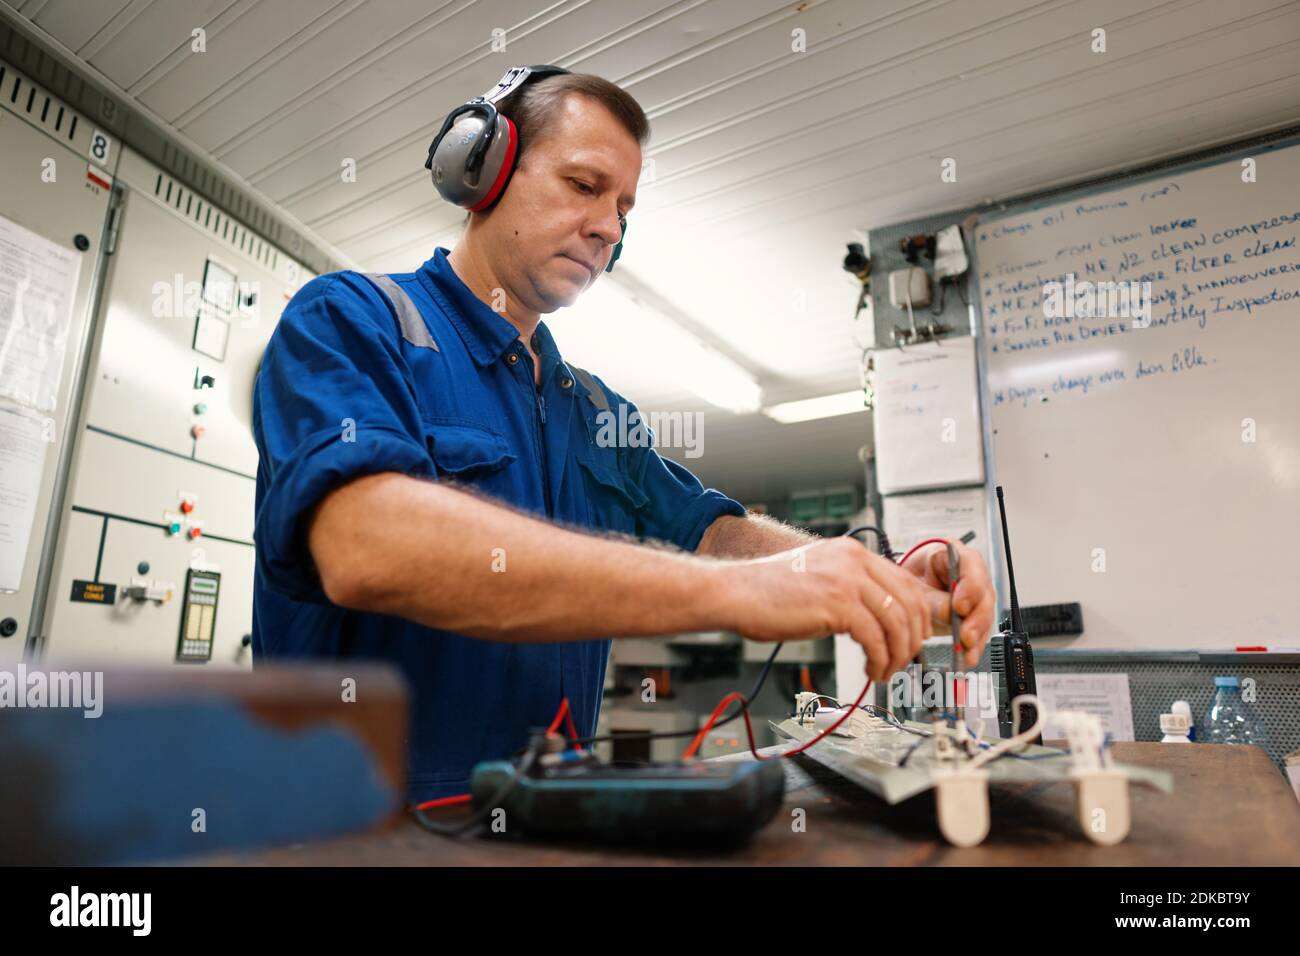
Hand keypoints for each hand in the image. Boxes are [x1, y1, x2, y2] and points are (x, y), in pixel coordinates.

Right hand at [722, 537, 931, 682]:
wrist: (736, 593)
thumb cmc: (767, 591)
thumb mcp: (818, 577)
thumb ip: (849, 587)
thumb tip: (878, 617)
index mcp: (852, 552)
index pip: (905, 582)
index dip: (918, 615)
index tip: (915, 637)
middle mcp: (854, 560)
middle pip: (909, 602)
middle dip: (913, 638)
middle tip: (904, 660)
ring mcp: (848, 581)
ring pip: (898, 623)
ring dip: (898, 655)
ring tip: (886, 671)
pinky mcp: (838, 605)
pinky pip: (876, 639)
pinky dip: (880, 661)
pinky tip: (872, 671)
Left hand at [900, 542, 996, 667]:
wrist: (909, 588)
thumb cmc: (912, 579)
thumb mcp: (914, 585)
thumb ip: (931, 598)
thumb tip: (948, 613)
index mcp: (955, 554)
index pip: (971, 565)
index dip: (969, 588)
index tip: (959, 606)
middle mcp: (972, 573)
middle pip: (984, 594)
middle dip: (975, 618)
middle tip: (964, 635)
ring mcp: (977, 595)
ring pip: (985, 615)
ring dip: (977, 636)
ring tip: (966, 651)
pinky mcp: (976, 615)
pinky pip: (980, 630)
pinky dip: (974, 645)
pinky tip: (969, 656)